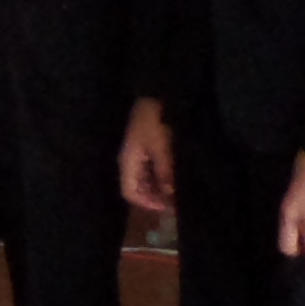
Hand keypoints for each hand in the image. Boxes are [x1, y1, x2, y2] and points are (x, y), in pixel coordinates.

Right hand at [118, 98, 175, 213]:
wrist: (156, 96)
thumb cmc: (156, 123)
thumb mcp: (162, 149)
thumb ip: (164, 173)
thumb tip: (170, 195)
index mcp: (128, 162)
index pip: (130, 193)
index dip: (147, 204)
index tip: (167, 208)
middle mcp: (129, 161)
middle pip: (136, 188)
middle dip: (154, 198)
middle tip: (175, 203)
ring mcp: (136, 155)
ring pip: (143, 180)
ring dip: (157, 189)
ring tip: (176, 193)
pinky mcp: (145, 149)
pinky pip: (149, 170)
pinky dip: (159, 178)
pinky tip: (173, 178)